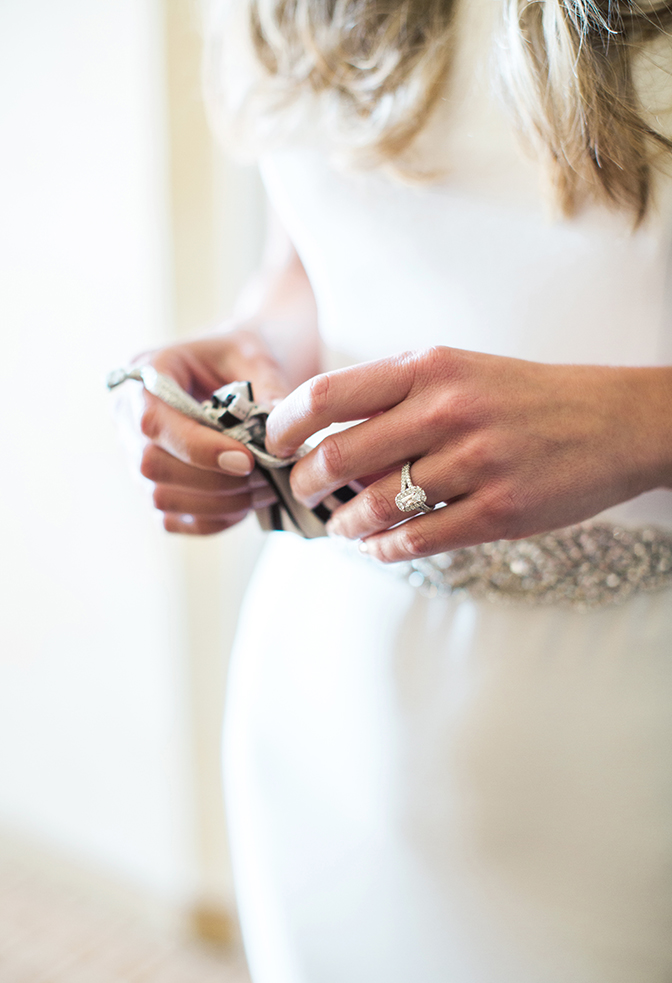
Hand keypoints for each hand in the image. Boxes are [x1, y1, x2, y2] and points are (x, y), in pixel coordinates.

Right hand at [129, 330, 289, 534]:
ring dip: (217, 503)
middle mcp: (128, 416)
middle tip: (266, 479)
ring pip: (161, 498)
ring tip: (265, 491)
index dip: (198, 448)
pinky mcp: (152, 485)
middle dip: (214, 481)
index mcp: (145, 374)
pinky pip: (171, 519)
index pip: (154, 422)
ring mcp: (134, 455)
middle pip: (151, 466)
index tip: (247, 460)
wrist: (232, 368)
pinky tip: (245, 504)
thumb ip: (267, 388)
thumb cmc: (239, 356)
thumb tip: (276, 430)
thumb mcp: (256, 356)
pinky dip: (212, 519)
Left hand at [265, 346, 671, 561]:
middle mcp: (447, 410)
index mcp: (429, 367)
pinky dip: (386, 549)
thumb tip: (329, 442)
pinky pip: (418, 540)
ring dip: (345, 523)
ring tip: (341, 526)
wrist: (615, 422)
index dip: (285, 425)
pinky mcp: (499, 511)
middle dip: (306, 482)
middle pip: (339, 456)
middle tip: (303, 492)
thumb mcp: (460, 371)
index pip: (327, 394)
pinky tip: (379, 547)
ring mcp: (475, 462)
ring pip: (376, 505)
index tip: (274, 444)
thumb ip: (397, 397)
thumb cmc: (525, 397)